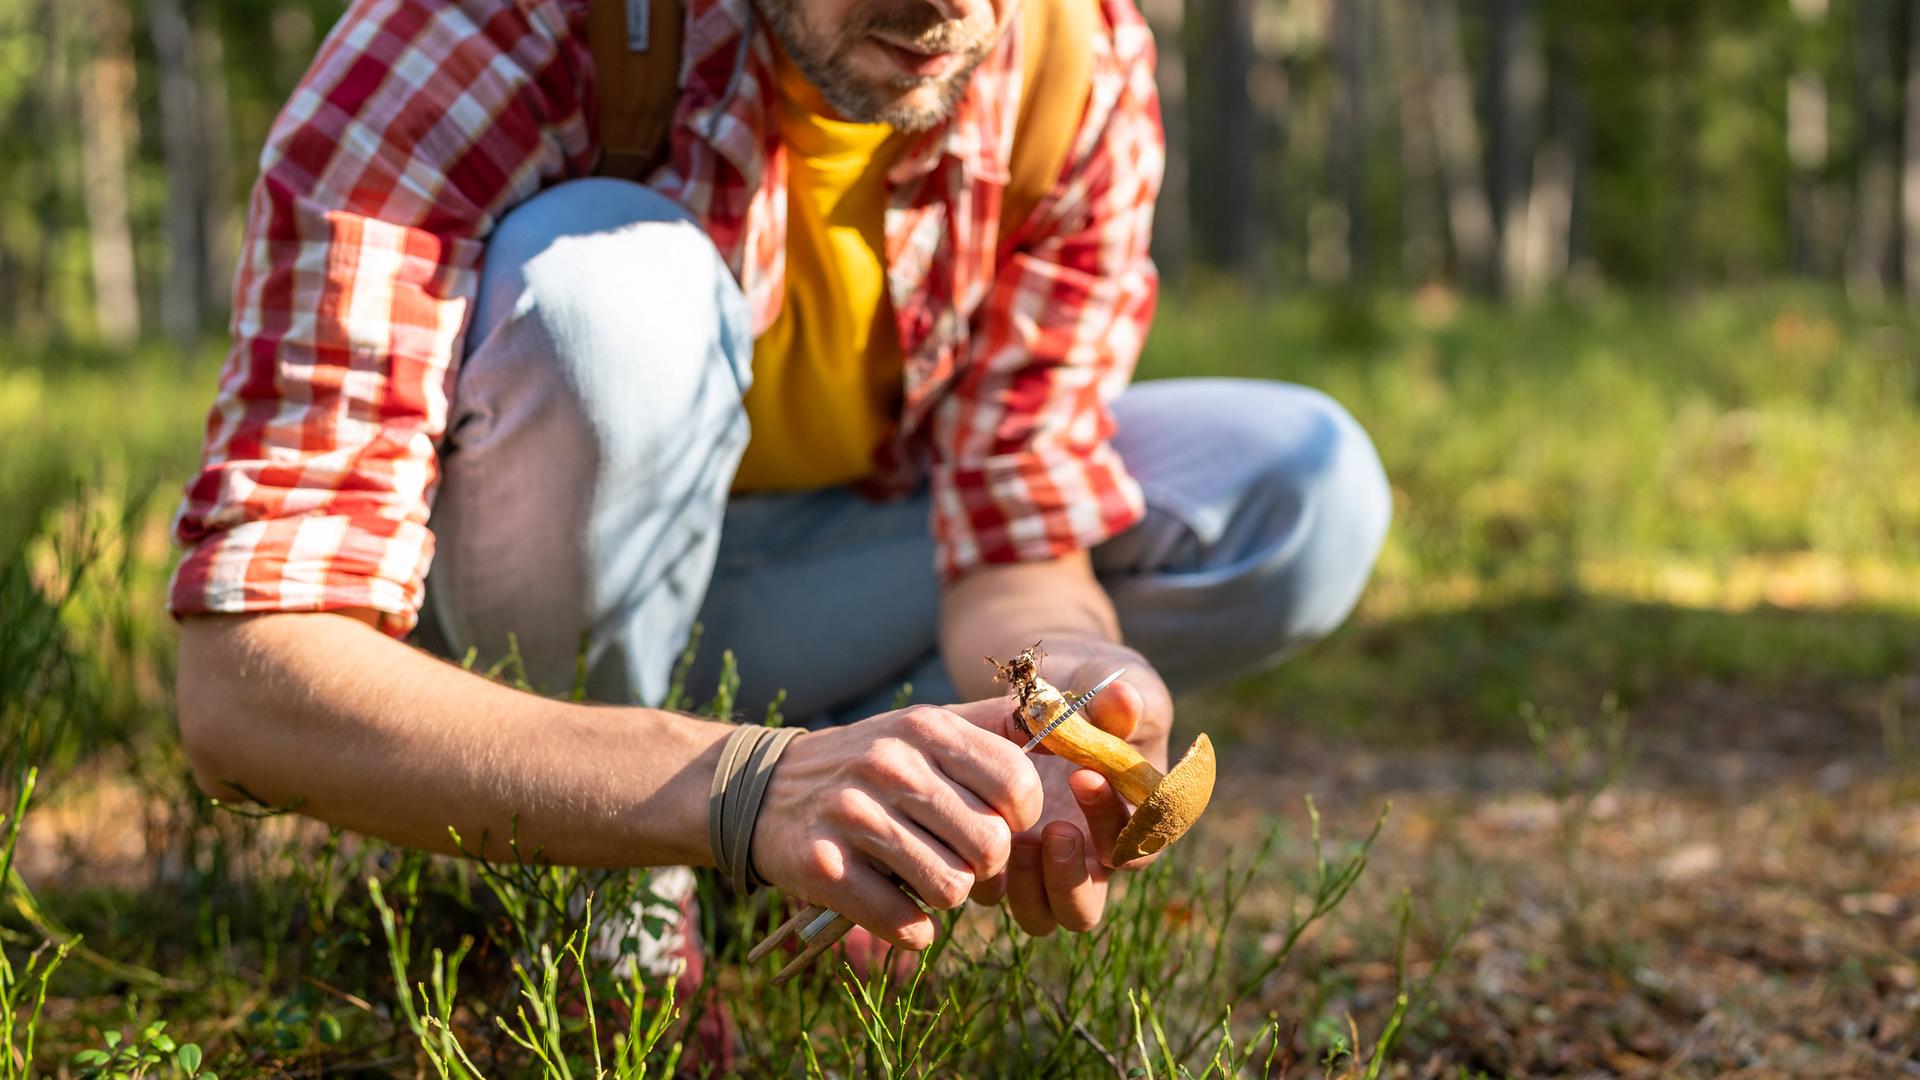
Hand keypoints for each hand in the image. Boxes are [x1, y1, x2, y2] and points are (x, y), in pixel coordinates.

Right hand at [750, 703, 1042, 949]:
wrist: (765, 789)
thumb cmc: (870, 762)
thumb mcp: (925, 728)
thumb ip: (996, 726)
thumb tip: (1070, 721)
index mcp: (927, 727)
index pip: (1019, 784)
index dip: (1021, 818)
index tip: (996, 821)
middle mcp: (891, 765)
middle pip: (991, 846)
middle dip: (985, 865)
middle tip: (956, 856)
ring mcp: (854, 815)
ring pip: (952, 889)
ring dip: (945, 896)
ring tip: (921, 875)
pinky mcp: (824, 866)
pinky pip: (905, 924)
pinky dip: (912, 929)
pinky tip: (896, 905)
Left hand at [971, 649, 1174, 934]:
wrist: (1043, 688)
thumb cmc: (1091, 688)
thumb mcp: (1109, 685)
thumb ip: (1122, 701)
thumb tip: (1124, 698)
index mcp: (1133, 821)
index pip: (1137, 846)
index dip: (1114, 821)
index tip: (1084, 775)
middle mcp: (1091, 855)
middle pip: (1085, 908)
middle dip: (1070, 878)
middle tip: (1054, 830)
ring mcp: (1042, 864)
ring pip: (1040, 915)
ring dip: (1028, 888)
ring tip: (1014, 839)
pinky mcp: (1001, 860)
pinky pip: (994, 894)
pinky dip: (985, 875)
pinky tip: (972, 829)